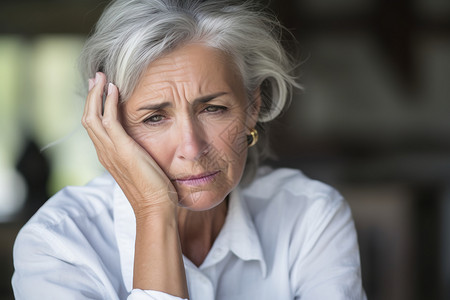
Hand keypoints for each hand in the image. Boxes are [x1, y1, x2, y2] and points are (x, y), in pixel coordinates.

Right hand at [82, 73, 177, 218]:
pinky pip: (109, 119)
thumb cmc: (153, 191)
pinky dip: (109, 102)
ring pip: (93, 116)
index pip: (95, 127)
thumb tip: (143, 148)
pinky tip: (113, 88)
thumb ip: (136, 156)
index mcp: (109, 157)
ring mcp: (111, 151)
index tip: (101, 91)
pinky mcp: (122, 149)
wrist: (155, 208)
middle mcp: (105, 153)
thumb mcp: (141, 168)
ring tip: (101, 77)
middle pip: (88, 118)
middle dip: (92, 96)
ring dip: (96, 94)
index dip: (95, 107)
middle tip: (96, 78)